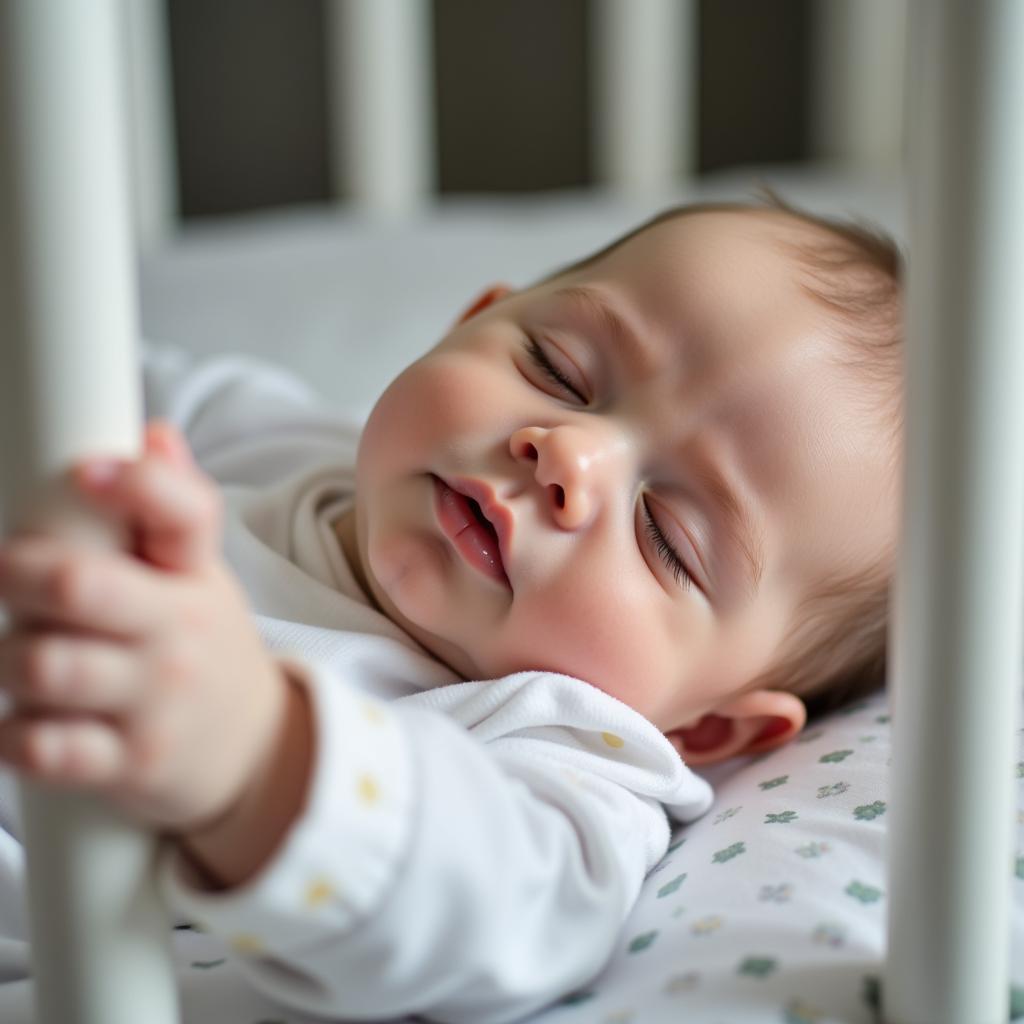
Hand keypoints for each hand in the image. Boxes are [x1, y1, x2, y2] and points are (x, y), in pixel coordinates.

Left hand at [0, 421, 287, 833]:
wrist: (253, 750)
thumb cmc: (201, 648)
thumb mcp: (198, 577)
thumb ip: (169, 509)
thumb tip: (154, 433)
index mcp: (194, 575)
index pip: (184, 514)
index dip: (138, 485)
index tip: (90, 471)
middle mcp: (179, 632)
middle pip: (79, 585)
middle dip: (19, 573)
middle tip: (10, 573)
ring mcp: (157, 700)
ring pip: (42, 665)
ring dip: (9, 659)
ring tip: (22, 656)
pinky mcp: (132, 763)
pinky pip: (42, 746)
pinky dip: (15, 734)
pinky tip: (27, 721)